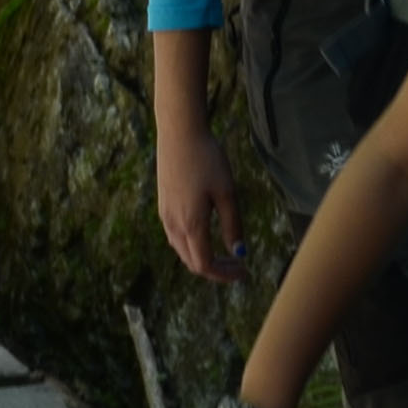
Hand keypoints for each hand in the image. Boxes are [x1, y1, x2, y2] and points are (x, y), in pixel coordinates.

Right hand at [152, 111, 245, 283]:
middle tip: (238, 266)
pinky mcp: (163, 205)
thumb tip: (239, 251)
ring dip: (202, 258)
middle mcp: (174, 224)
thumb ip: (232, 224)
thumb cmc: (207, 159)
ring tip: (225, 254)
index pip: (205, 265)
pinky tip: (205, 235)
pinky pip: (175, 236)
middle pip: (192, 262)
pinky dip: (192, 245)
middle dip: (216, 270)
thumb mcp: (227, 192)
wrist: (179, 133)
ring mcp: (165, 215)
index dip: (225, 274)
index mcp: (191, 224)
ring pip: (182, 250)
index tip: (244, 272)